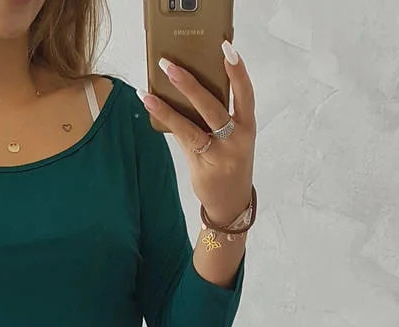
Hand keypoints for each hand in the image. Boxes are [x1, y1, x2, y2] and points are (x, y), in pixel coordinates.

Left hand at [139, 42, 255, 226]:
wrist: (231, 204)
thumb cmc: (231, 164)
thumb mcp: (234, 139)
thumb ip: (217, 116)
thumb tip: (188, 87)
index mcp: (248, 127)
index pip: (246, 94)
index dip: (238, 71)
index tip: (227, 49)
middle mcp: (237, 140)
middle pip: (214, 107)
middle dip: (191, 84)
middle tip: (172, 65)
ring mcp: (219, 155)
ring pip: (193, 124)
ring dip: (170, 105)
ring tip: (151, 88)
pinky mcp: (202, 166)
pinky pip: (182, 138)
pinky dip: (166, 119)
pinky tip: (150, 104)